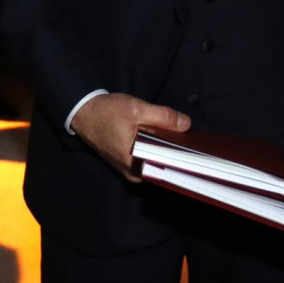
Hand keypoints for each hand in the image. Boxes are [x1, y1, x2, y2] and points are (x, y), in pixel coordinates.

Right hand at [70, 92, 190, 180]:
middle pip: (164, 164)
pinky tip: (166, 135)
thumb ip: (163, 117)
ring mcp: (131, 169)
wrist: (84, 112)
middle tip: (193, 139)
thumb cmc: (106, 113)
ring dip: (168, 147)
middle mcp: (133, 173)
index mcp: (135, 164)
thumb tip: (186, 124)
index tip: (199, 150)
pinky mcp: (129, 162)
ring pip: (158, 160)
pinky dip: (158, 146)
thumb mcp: (137, 110)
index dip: (185, 158)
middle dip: (178, 151)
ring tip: (181, 135)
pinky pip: (150, 156)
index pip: (168, 168)